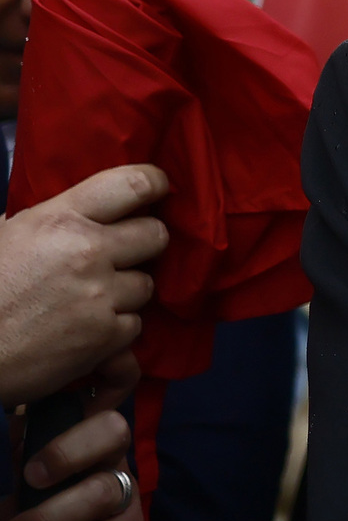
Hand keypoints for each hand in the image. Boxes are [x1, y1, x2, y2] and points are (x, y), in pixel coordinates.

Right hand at [0, 166, 168, 407]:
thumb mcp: (4, 236)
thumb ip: (46, 220)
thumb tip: (79, 212)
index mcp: (60, 219)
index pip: (132, 184)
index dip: (154, 184)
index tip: (158, 189)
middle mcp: (88, 252)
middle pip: (156, 234)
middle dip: (144, 244)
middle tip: (122, 254)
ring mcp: (101, 295)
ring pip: (146, 285)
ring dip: (125, 292)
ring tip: (90, 300)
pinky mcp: (106, 337)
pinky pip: (135, 325)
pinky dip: (115, 331)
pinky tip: (86, 331)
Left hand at [1, 350, 142, 520]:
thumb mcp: (11, 485)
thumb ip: (16, 451)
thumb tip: (15, 417)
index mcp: (83, 447)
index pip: (99, 409)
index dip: (81, 411)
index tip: (36, 442)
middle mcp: (111, 466)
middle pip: (115, 433)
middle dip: (66, 453)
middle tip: (29, 478)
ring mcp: (126, 503)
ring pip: (104, 492)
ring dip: (49, 519)